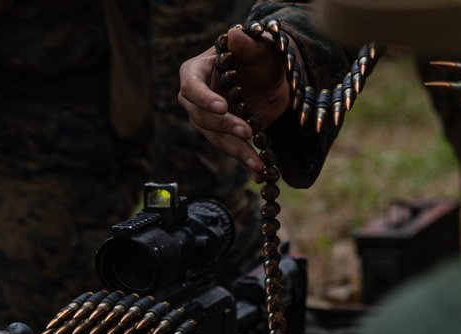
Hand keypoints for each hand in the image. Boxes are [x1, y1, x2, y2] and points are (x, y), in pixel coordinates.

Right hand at [177, 27, 289, 179]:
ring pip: (215, 138)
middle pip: (201, 118)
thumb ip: (246, 43)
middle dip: (224, 126)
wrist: (270, 78)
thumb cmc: (257, 57)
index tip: (222, 106)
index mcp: (194, 72)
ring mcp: (206, 119)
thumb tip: (234, 34)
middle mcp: (194, 99)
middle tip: (246, 131)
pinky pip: (230, 149)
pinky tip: (258, 171)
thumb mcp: (256, 48)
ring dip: (236, 151)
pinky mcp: (221, 135)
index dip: (204, 98)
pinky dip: (245, 160)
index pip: (191, 87)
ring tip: (257, 163)